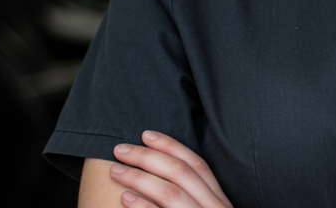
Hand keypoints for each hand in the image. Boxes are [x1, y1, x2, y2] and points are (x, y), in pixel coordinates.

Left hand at [108, 130, 232, 207]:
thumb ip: (194, 195)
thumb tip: (163, 169)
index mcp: (220, 200)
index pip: (198, 164)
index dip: (171, 146)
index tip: (145, 134)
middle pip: (182, 173)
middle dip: (148, 157)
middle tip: (120, 150)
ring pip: (171, 193)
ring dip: (139, 178)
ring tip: (115, 171)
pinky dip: (142, 206)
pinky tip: (124, 198)